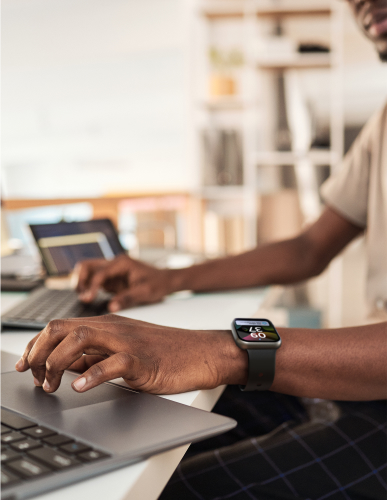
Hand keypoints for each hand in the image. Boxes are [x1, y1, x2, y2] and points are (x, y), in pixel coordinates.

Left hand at [15, 315, 247, 394]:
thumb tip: (65, 366)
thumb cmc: (165, 352)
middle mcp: (113, 327)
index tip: (27, 364)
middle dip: (39, 351)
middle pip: (62, 328)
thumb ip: (95, 355)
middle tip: (34, 376)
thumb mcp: (124, 350)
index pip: (60, 326)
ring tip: (51, 385)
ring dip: (57, 362)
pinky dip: (90, 375)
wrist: (200, 352)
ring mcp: (127, 340)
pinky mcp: (141, 359)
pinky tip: (79, 387)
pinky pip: (111, 363)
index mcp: (107, 324)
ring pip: (80, 339)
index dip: (36, 345)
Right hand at [74, 254, 171, 311]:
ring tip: (85, 298)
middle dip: (80, 280)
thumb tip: (111, 307)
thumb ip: (128, 298)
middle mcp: (114, 263)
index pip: (100, 274)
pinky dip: (89, 288)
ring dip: (82, 283)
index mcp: (122, 263)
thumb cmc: (158, 284)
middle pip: (87, 266)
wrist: (166, 280)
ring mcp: (111, 270)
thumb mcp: (145, 292)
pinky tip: (90, 299)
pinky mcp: (111, 278)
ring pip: (87, 271)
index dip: (91, 287)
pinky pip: (94, 280)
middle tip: (83, 297)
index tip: (87, 300)